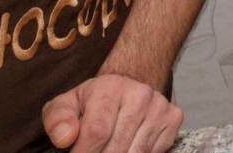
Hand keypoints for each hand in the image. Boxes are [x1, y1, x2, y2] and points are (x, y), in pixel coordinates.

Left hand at [41, 74, 181, 152]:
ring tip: (107, 150)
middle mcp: (140, 93)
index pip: (96, 132)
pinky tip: (127, 146)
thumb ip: (58, 121)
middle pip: (117, 147)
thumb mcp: (66, 105)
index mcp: (110, 87)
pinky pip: (153, 152)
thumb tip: (66, 138)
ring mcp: (159, 106)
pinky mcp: (173, 117)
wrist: (127, 87)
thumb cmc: (93, 102)